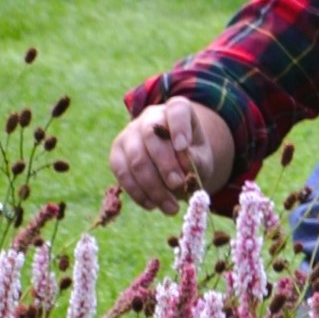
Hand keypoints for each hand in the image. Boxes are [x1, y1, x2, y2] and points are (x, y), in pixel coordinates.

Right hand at [109, 98, 226, 214]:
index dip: (178, 127)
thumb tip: (186, 164)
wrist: (175, 163)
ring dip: (153, 186)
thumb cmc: (192, 157)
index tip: (183, 147)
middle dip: (165, 164)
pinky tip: (153, 205)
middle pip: (151, 136)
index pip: (177, 110)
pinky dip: (138, 192)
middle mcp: (150, 117)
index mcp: (176, 110)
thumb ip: (197, 160)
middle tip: (178, 185)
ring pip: (136, 159)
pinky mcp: (116, 154)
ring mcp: (129, 134)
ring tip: (170, 207)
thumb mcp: (202, 158)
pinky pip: (122, 174)